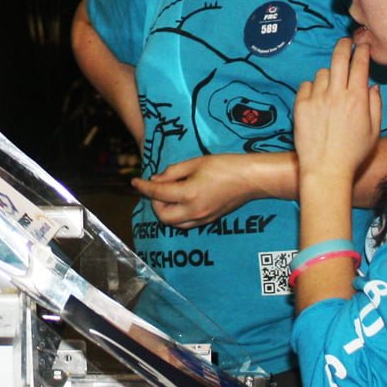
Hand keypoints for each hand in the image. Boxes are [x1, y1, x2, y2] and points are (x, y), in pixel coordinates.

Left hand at [134, 153, 264, 228]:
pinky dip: (178, 215)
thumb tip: (156, 179)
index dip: (144, 186)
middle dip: (155, 203)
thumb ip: (173, 172)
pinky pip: (187, 223)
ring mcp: (203, 218)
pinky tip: (180, 201)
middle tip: (157, 188)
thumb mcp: (196, 162)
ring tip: (168, 195)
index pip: (158, 193)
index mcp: (189, 193)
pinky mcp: (210, 220)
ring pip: (174, 223)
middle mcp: (194, 210)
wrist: (252, 178)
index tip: (135, 181)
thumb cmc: (226, 165)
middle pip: (163, 216)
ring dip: (166, 211)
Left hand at [294, 38, 381, 183]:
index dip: (362, 51)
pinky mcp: (300, 106)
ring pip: (322, 73)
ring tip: (331, 88)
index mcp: (357, 99)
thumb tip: (372, 86)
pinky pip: (306, 86)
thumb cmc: (353, 153)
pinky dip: (312, 88)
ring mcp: (316, 99)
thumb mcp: (374, 130)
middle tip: (345, 43)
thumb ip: (375, 105)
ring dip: (328, 75)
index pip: (360, 64)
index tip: (362, 46)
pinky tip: (316, 99)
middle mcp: (336, 94)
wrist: (326, 169)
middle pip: (338, 59)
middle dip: (343, 46)